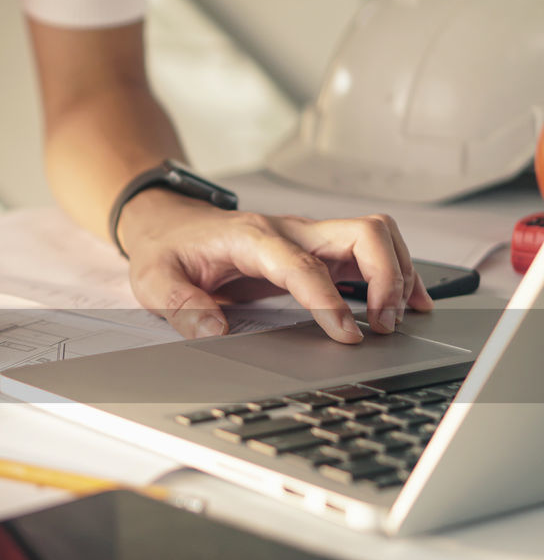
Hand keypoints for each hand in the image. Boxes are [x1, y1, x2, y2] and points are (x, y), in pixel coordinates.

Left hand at [118, 189, 434, 342]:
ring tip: (400, 318)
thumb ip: (181, 305)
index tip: (347, 334)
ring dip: (398, 272)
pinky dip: (394, 271)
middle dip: (386, 276)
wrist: (168, 225)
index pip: (303, 265)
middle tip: (384, 324)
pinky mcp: (316, 248)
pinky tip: (404, 302)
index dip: (329, 300)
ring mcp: (307, 237)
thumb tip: (213, 331)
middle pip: (361, 233)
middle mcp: (288, 230)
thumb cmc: (167, 250)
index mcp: (251, 238)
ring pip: (374, 237)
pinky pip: (368, 250)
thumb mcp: (155, 280)